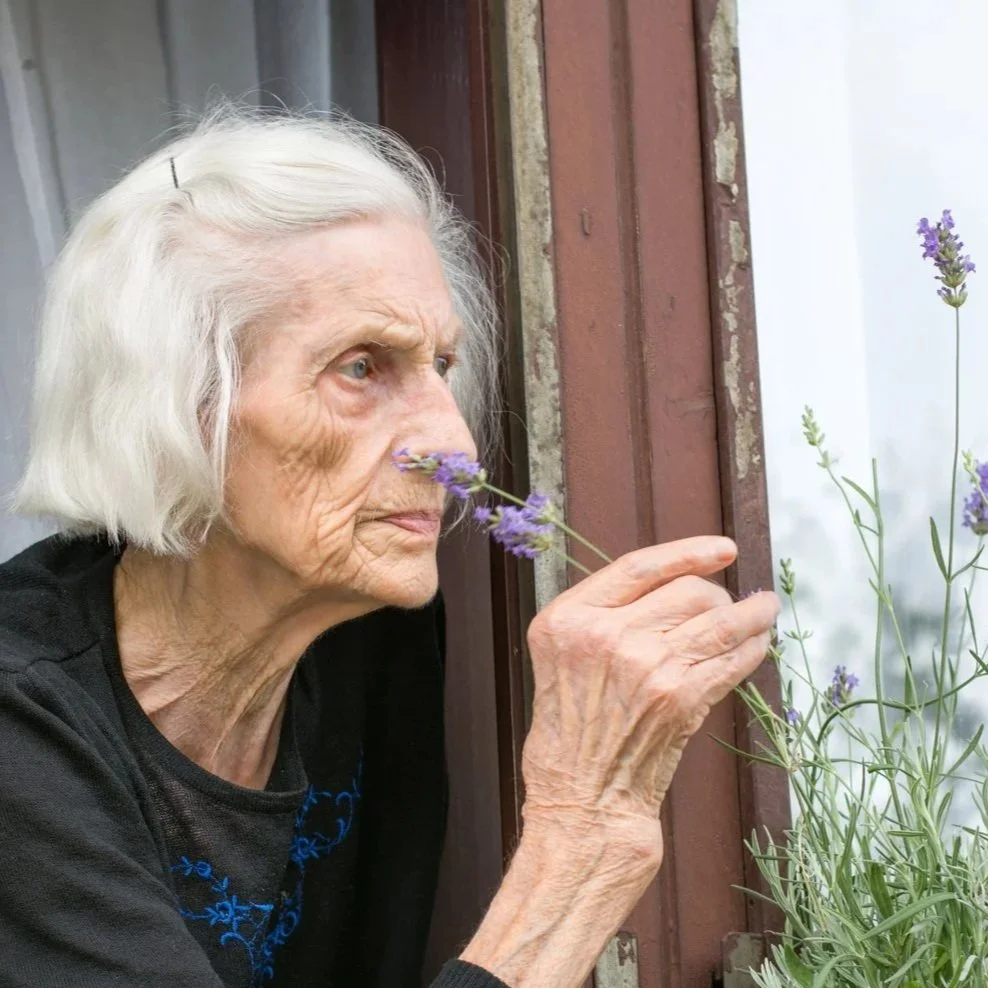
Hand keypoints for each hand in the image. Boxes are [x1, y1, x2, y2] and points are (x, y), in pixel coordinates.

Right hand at [521, 536, 779, 863]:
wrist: (582, 798)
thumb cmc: (571, 729)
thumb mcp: (562, 656)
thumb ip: (602, 615)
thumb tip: (677, 582)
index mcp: (567, 618)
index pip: (638, 567)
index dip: (687, 552)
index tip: (722, 549)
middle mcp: (604, 635)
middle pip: (685, 590)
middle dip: (718, 594)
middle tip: (730, 604)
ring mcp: (644, 666)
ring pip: (718, 619)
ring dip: (753, 613)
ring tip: (767, 609)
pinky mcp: (679, 698)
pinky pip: (731, 659)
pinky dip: (754, 647)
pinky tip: (761, 643)